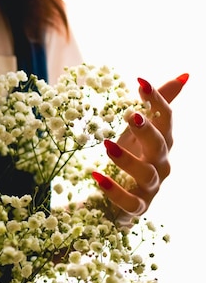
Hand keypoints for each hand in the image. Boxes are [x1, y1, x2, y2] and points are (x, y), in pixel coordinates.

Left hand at [91, 73, 188, 225]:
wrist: (118, 202)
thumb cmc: (131, 160)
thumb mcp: (137, 132)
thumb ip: (156, 107)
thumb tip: (185, 75)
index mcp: (163, 144)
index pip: (166, 119)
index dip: (156, 100)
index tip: (140, 81)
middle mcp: (162, 165)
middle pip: (161, 145)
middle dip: (147, 130)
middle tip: (130, 115)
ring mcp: (151, 188)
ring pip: (146, 173)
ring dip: (127, 159)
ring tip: (106, 145)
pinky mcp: (137, 208)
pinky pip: (128, 200)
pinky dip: (113, 189)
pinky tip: (96, 176)